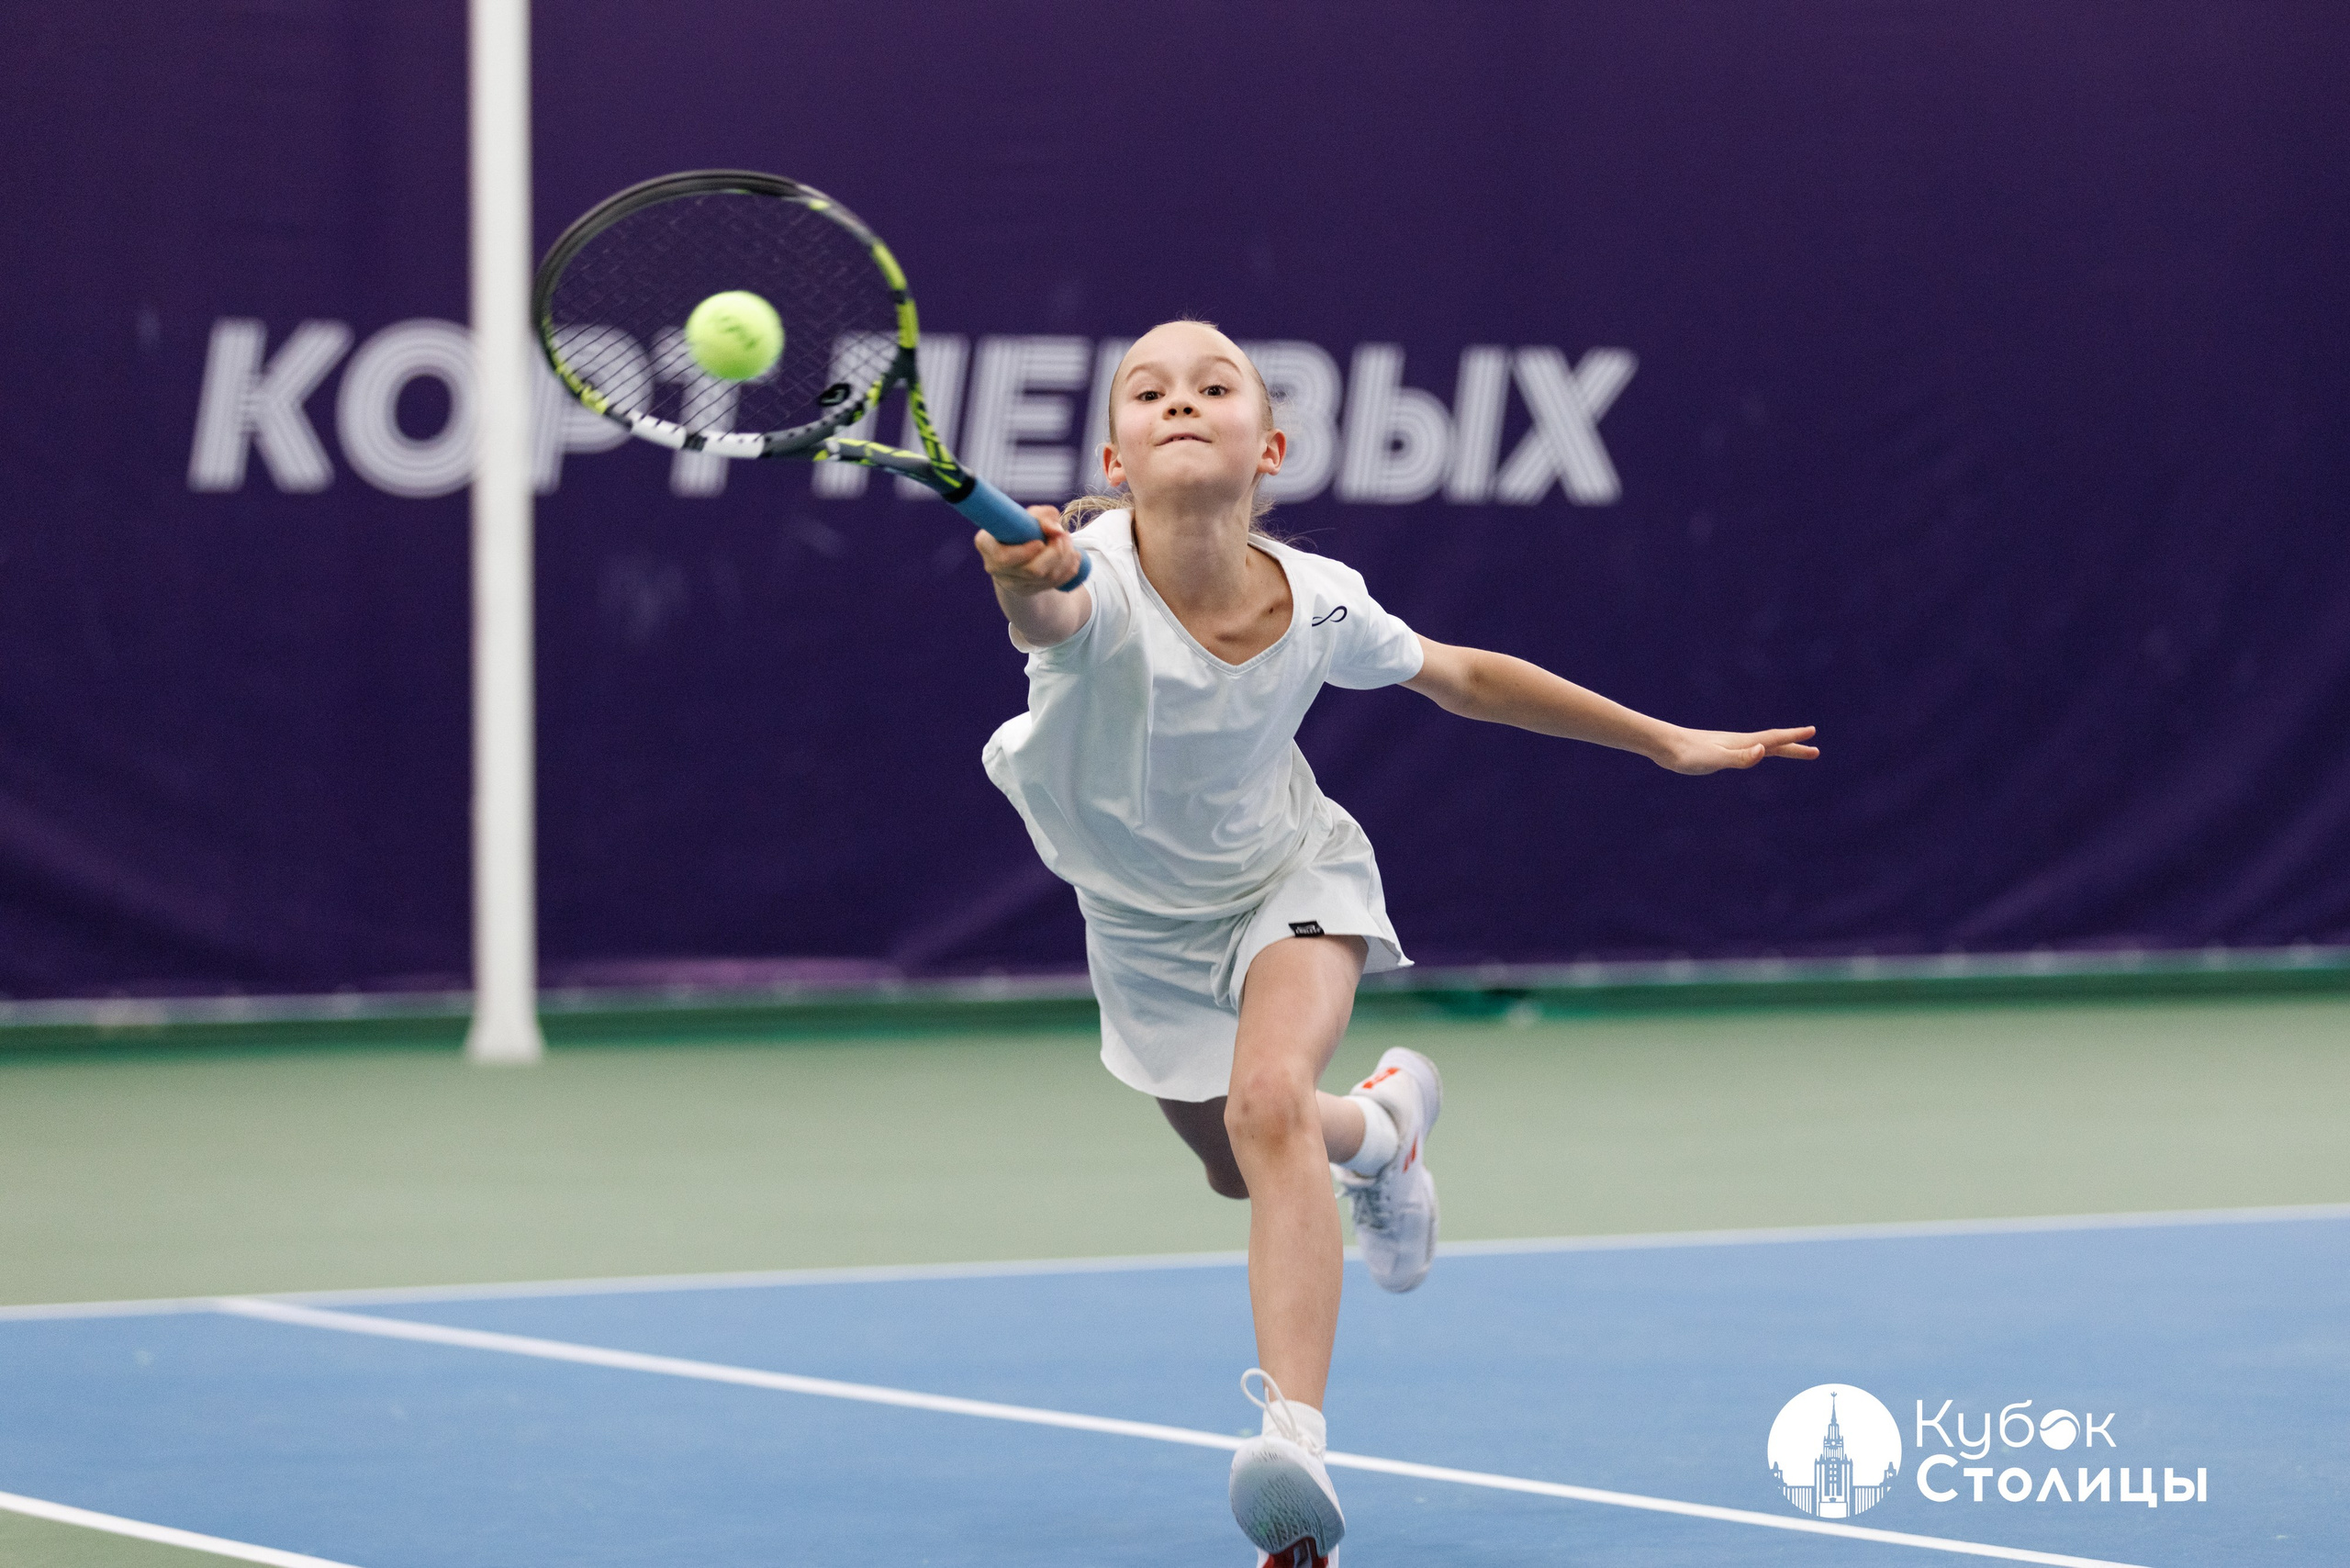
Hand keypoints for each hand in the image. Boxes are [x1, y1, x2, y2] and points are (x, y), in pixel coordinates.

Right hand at [974, 505, 1083, 593]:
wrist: (1021, 550)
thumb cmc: (1021, 527)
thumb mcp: (1029, 515)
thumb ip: (1043, 516)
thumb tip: (1056, 530)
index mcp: (986, 544)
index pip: (1003, 557)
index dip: (1025, 552)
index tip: (1040, 542)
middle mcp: (995, 567)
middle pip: (1031, 570)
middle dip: (1055, 553)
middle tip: (1064, 535)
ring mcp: (1010, 583)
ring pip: (1046, 578)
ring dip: (1065, 558)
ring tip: (1069, 542)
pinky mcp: (1027, 591)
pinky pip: (1054, 583)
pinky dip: (1069, 569)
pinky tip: (1073, 557)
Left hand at [1652, 725, 1818, 774]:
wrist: (1663, 745)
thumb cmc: (1688, 754)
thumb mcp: (1716, 759)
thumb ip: (1740, 757)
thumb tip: (1763, 751)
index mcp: (1742, 743)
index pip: (1773, 739)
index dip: (1794, 738)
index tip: (1813, 732)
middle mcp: (1738, 742)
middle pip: (1772, 744)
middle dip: (1794, 747)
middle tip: (1815, 751)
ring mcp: (1729, 746)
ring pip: (1760, 747)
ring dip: (1778, 749)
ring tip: (1791, 751)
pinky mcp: (1718, 751)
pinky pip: (1747, 752)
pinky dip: (1758, 752)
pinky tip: (1755, 754)